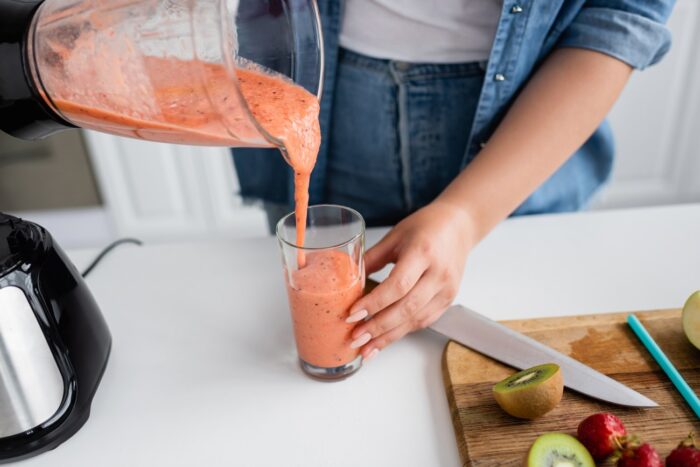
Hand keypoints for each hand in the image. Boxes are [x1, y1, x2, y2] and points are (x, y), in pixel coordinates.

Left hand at [346, 200, 474, 359]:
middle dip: (378, 327)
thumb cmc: (426, 226)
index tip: (352, 314)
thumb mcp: (395, 236)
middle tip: (355, 338)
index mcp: (423, 253)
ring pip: (416, 320)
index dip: (374, 303)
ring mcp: (446, 289)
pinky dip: (402, 332)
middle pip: (407, 308)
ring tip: (365, 347)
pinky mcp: (448, 300)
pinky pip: (424, 321)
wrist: (459, 226)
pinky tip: (385, 339)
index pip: (397, 285)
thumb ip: (371, 258)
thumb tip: (348, 280)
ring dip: (388, 336)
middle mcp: (438, 274)